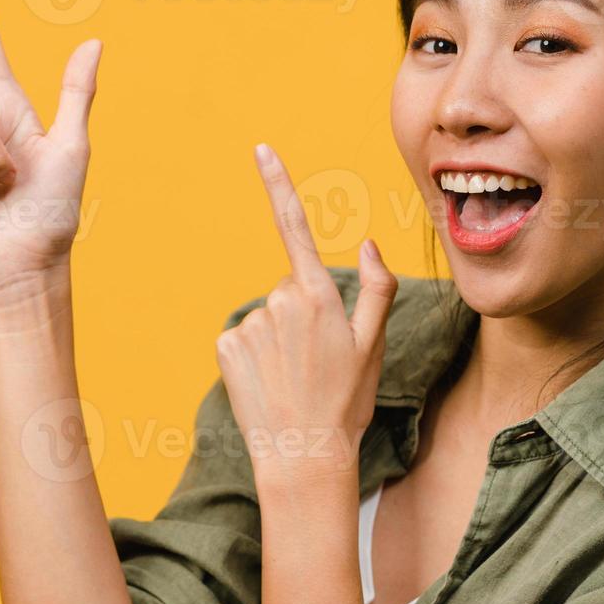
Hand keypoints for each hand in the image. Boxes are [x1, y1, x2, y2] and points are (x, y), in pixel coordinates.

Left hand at [215, 144, 397, 488]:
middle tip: (317, 359)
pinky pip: (244, 338)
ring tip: (293, 376)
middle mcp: (279, 302)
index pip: (294, 226)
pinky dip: (254, 356)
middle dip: (302, 314)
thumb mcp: (374, 343)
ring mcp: (249, 324)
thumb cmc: (346, 401)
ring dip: (279, 339)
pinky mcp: (226, 346)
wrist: (303, 453)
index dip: (278, 183)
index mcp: (318, 295)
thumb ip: (377, 288)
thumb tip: (369, 243)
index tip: (260, 150)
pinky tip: (269, 382)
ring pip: (267, 316)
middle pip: (290, 288)